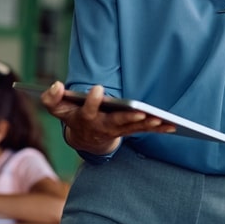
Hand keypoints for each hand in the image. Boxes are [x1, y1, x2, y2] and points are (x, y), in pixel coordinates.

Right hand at [41, 81, 174, 154]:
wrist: (84, 139)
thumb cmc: (71, 116)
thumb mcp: (56, 108)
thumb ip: (52, 98)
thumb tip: (56, 85)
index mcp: (85, 118)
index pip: (87, 110)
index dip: (91, 101)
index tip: (96, 88)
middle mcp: (102, 126)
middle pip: (116, 123)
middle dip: (128, 118)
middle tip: (141, 112)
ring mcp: (117, 131)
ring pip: (134, 129)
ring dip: (148, 125)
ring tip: (162, 120)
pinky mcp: (129, 132)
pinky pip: (144, 131)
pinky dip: (158, 129)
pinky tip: (172, 126)